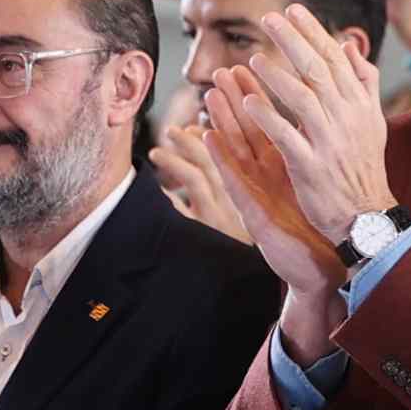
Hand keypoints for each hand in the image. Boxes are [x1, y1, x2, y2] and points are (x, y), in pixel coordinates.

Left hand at [150, 125, 251, 243]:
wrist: (250, 281)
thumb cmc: (255, 244)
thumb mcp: (246, 213)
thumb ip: (229, 186)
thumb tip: (206, 154)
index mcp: (248, 192)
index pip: (230, 155)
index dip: (210, 138)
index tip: (194, 128)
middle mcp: (234, 201)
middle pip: (212, 160)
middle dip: (190, 140)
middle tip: (171, 130)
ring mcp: (218, 217)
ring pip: (196, 179)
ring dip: (173, 162)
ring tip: (155, 153)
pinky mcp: (204, 233)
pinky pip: (181, 209)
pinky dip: (168, 195)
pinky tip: (155, 188)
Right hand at [203, 68, 346, 297]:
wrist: (326, 264)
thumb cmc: (322, 219)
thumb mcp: (320, 177)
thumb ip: (317, 148)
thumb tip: (324, 120)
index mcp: (285, 162)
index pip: (270, 122)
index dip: (260, 94)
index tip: (251, 61)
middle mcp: (267, 175)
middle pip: (248, 130)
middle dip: (235, 100)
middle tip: (220, 69)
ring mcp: (258, 192)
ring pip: (236, 151)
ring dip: (221, 122)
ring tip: (208, 94)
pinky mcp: (253, 213)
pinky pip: (235, 181)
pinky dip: (222, 159)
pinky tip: (208, 139)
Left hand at [240, 5, 395, 244]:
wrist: (366, 214)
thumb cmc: (364, 166)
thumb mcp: (372, 120)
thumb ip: (361, 82)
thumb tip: (349, 46)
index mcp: (358, 105)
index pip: (335, 59)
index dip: (313, 32)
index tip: (293, 9)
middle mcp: (346, 119)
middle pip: (318, 71)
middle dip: (293, 42)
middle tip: (269, 18)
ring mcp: (329, 142)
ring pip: (303, 100)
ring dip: (277, 77)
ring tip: (254, 58)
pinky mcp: (310, 167)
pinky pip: (286, 137)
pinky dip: (268, 117)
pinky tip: (248, 102)